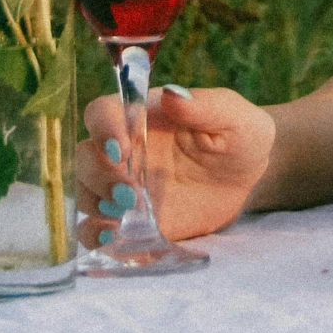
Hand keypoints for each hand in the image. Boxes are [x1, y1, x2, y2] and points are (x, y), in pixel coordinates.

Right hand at [75, 85, 275, 245]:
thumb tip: (172, 94)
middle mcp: (126, 150)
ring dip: (94, 204)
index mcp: (144, 116)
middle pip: (86, 155)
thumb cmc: (241, 136)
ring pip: (84, 191)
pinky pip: (95, 228)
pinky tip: (112, 237)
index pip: (103, 112)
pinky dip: (93, 234)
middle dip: (99, 174)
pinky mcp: (129, 221)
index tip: (122, 150)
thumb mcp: (237, 118)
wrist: (248, 180)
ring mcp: (124, 187)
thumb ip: (207, 105)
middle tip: (130, 194)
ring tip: (122, 217)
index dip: (104, 129)